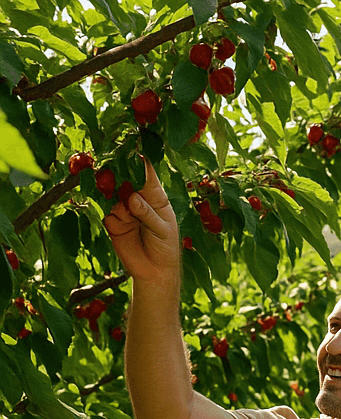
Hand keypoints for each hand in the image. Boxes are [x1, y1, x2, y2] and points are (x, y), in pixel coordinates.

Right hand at [103, 157, 179, 282]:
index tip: (128, 146)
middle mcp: (138, 198)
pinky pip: (103, 208)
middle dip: (115, 168)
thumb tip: (132, 198)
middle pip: (124, 178)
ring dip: (104, 184)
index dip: (138, 159)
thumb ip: (148, 215)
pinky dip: (99, 202)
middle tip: (104, 158)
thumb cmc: (166, 248)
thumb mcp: (163, 231)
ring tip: (97, 174)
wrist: (154, 272)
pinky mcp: (112, 220)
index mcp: (156, 197)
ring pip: (111, 191)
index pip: (146, 173)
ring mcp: (123, 208)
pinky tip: (95, 194)